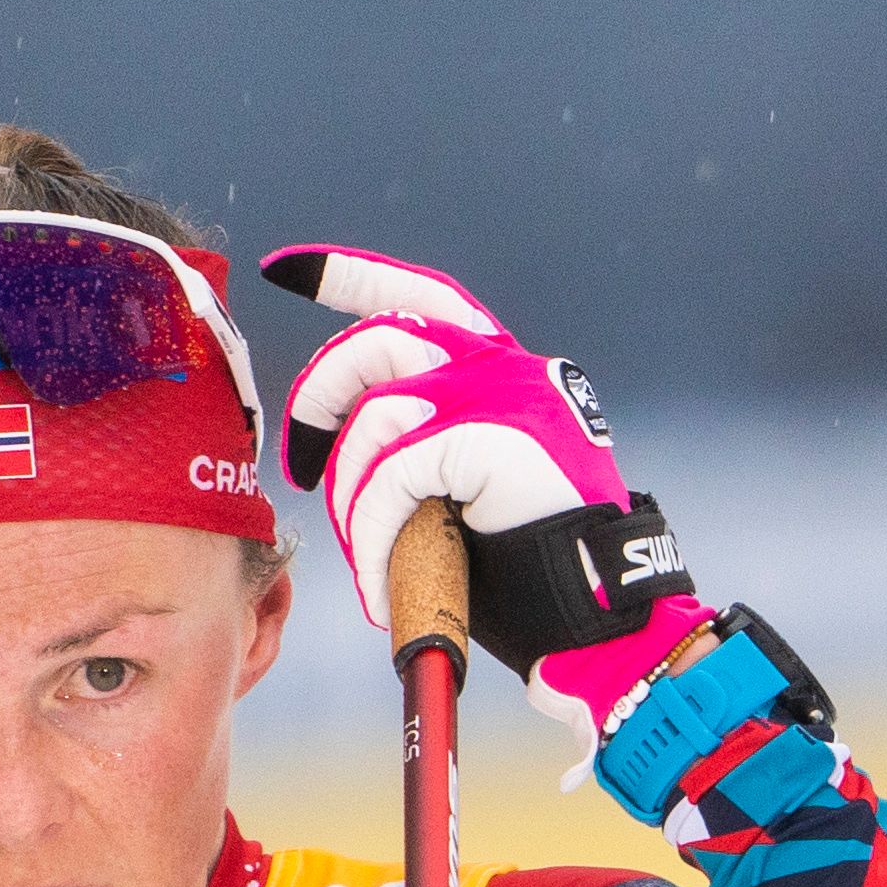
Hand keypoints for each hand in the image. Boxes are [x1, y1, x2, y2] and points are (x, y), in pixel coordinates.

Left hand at [260, 247, 706, 756]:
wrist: (600, 617)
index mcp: (498, 367)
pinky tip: (378, 588)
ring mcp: (497, 394)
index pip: (417, 297)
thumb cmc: (534, 569)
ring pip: (374, 414)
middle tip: (303, 468)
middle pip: (376, 340)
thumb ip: (424, 443)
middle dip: (317, 399)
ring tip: (365, 561)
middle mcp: (500, 365)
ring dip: (348, 496)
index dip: (350, 277)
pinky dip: (370, 540)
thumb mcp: (468, 484)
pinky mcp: (487, 436)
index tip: (287, 269)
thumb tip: (347, 445)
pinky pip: (389, 479)